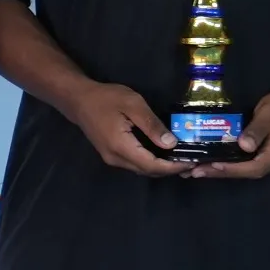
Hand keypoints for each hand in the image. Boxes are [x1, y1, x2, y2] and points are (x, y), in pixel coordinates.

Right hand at [62, 81, 184, 176]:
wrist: (78, 100)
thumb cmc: (105, 98)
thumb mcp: (133, 104)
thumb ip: (152, 125)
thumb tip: (171, 144)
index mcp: (121, 147)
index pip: (152, 165)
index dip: (173, 166)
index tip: (191, 161)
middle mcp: (116, 159)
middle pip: (148, 171)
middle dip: (170, 169)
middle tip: (191, 160)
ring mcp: (112, 159)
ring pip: (141, 169)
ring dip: (161, 167)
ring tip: (180, 157)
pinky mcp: (111, 155)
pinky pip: (135, 164)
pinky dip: (151, 162)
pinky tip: (162, 153)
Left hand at [185, 91, 269, 179]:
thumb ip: (257, 129)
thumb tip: (244, 146)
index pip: (254, 167)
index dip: (233, 169)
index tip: (212, 166)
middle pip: (246, 172)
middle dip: (220, 172)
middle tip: (195, 171)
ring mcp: (268, 160)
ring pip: (243, 169)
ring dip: (220, 170)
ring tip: (196, 169)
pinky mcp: (261, 155)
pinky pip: (243, 163)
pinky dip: (226, 163)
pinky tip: (209, 162)